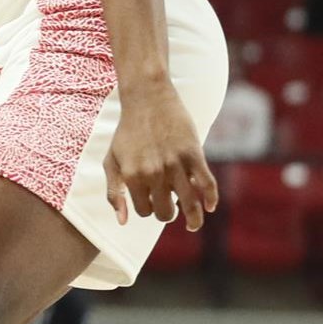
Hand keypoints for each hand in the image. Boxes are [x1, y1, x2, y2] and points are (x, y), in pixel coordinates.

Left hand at [104, 82, 217, 229]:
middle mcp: (153, 173)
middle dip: (167, 213)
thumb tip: (123, 222)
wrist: (147, 99)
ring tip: (193, 225)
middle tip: (168, 206)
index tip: (150, 201)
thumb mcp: (112, 161)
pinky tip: (209, 207)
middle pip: (165, 211)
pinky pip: (206, 184)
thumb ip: (114, 192)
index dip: (147, 209)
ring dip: (193, 219)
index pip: (144, 211)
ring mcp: (175, 164)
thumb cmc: (127, 132)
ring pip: (189, 204)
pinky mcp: (193, 154)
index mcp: (132, 176)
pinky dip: (210, 199)